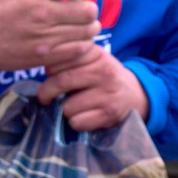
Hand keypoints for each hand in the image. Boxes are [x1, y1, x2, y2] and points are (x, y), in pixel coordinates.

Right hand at [0, 0, 99, 75]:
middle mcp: (43, 14)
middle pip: (88, 10)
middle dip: (89, 7)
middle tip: (81, 9)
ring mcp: (45, 38)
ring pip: (88, 31)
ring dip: (88, 26)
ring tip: (79, 25)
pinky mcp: (46, 56)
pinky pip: (80, 50)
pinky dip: (82, 43)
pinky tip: (73, 39)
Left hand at [36, 41, 150, 129]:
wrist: (136, 95)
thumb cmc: (104, 77)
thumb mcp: (93, 59)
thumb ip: (70, 56)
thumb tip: (41, 56)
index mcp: (97, 54)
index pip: (61, 59)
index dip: (50, 69)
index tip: (49, 74)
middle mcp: (104, 72)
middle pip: (61, 82)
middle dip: (46, 92)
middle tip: (45, 97)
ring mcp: (108, 94)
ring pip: (67, 106)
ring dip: (65, 110)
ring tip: (74, 105)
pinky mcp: (109, 114)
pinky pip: (77, 122)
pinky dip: (76, 122)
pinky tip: (84, 116)